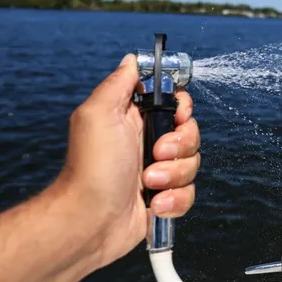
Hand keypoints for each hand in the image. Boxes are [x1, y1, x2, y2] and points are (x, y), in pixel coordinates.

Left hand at [60, 53, 199, 267]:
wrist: (89, 222)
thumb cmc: (90, 169)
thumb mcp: (98, 114)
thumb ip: (118, 83)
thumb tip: (132, 59)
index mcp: (134, 118)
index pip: (174, 101)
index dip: (181, 107)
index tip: (176, 116)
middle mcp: (147, 142)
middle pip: (190, 132)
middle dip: (180, 145)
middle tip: (154, 153)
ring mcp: (157, 171)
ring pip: (192, 164)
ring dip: (173, 175)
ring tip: (147, 184)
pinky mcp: (164, 198)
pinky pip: (188, 194)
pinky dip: (174, 201)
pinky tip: (152, 205)